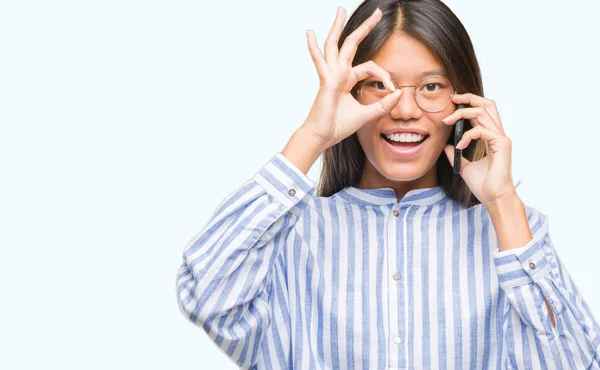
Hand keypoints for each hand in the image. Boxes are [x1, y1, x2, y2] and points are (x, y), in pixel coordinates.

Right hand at [302, 7, 401, 149]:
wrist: (323, 137)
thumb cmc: (338, 126)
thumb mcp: (368, 114)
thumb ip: (383, 105)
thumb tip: (399, 94)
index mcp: (347, 80)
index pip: (370, 67)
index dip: (385, 76)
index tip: (393, 89)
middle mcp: (338, 73)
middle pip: (352, 44)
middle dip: (365, 28)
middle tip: (377, 13)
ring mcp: (331, 75)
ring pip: (335, 45)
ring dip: (338, 27)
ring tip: (341, 10)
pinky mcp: (326, 80)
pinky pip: (319, 60)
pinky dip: (313, 47)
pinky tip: (309, 33)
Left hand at [441, 93, 517, 205]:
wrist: (494, 198)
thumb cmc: (483, 184)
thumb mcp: (464, 166)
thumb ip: (457, 154)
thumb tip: (447, 145)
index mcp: (491, 137)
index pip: (483, 111)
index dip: (469, 103)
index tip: (452, 102)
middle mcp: (498, 134)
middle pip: (487, 105)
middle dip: (469, 98)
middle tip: (452, 99)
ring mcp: (501, 138)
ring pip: (482, 113)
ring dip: (462, 114)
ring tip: (447, 121)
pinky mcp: (501, 144)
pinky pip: (481, 131)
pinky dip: (467, 136)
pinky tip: (460, 146)